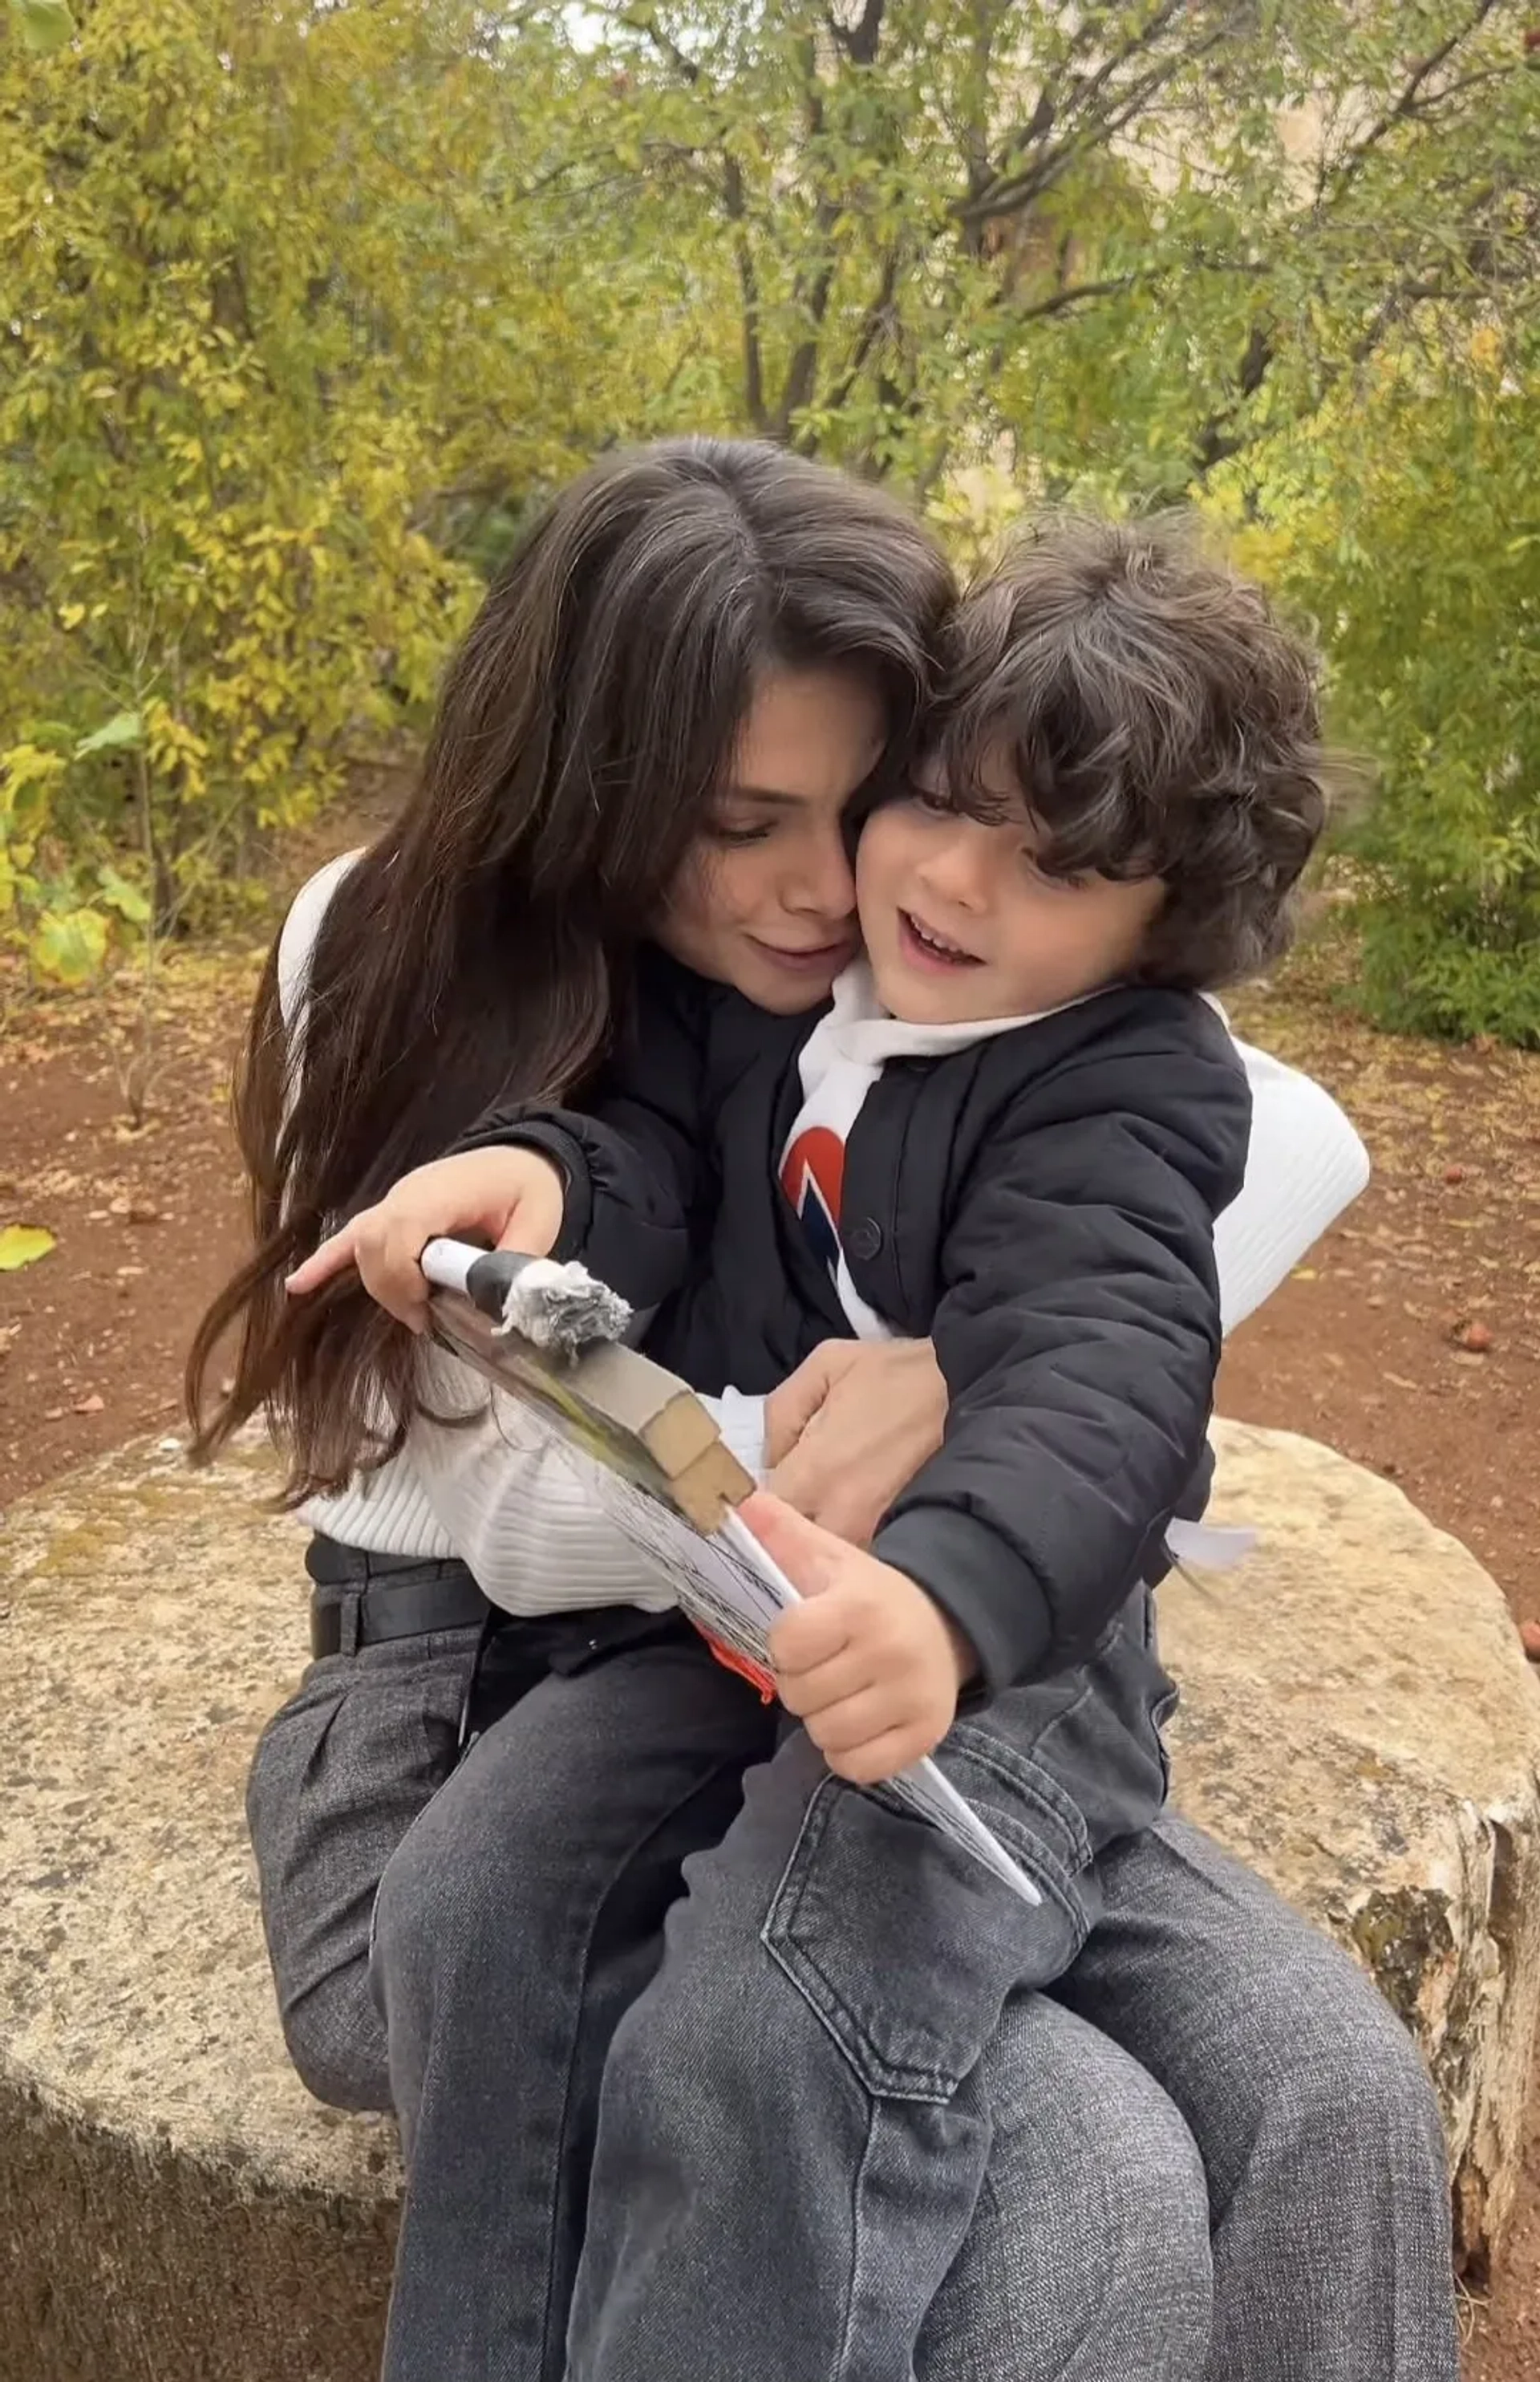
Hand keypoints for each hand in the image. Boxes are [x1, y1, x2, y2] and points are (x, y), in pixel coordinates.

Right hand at [284, 1148, 565, 1332]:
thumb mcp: (539, 1221)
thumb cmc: (529, 1187)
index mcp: (442, 1192)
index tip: (426, 1310)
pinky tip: (296, 1286)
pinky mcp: (388, 1214)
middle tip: (424, 1321)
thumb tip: (497, 1302)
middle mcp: (407, 1194)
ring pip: (359, 1244)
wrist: (519, 1158)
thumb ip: (517, 1261)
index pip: (399, 1229)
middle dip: (389, 1288)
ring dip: (376, 1284)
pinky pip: (348, 1237)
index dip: (402, 1275)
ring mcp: (393, 1202)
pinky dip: (324, 1262)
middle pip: (372, 1241)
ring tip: (413, 1314)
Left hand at [746, 1490, 975, 1785]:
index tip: (803, 1638)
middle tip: (825, 1668)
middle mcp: (890, 1652)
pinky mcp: (926, 1736)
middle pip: (801, 1695)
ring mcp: (912, 1697)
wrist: (946, 1626)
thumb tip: (738, 1502)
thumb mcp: (829, 1558)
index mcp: (859, 1606)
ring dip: (823, 1720)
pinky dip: (849, 1753)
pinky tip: (860, 1724)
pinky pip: (859, 1767)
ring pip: (827, 1734)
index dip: (785, 1646)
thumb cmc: (870, 1597)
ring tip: (842, 1694)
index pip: (788, 1644)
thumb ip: (783, 1533)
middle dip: (802, 1685)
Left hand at [765, 1338, 946, 1545]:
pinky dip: (854, 1555)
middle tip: (788, 1515)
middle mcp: (841, 1518)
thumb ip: (781, 1412)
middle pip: (790, 1553)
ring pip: (829, 1564)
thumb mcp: (828, 1365)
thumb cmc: (900, 1376)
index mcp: (815, 1474)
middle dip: (783, 1538)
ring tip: (824, 1524)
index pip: (757, 1519)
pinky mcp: (905, 1545)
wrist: (978, 1391)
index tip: (756, 1500)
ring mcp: (876, 1538)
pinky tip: (854, 1534)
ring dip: (819, 1550)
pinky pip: (864, 1561)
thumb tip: (771, 1461)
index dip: (753, 1511)